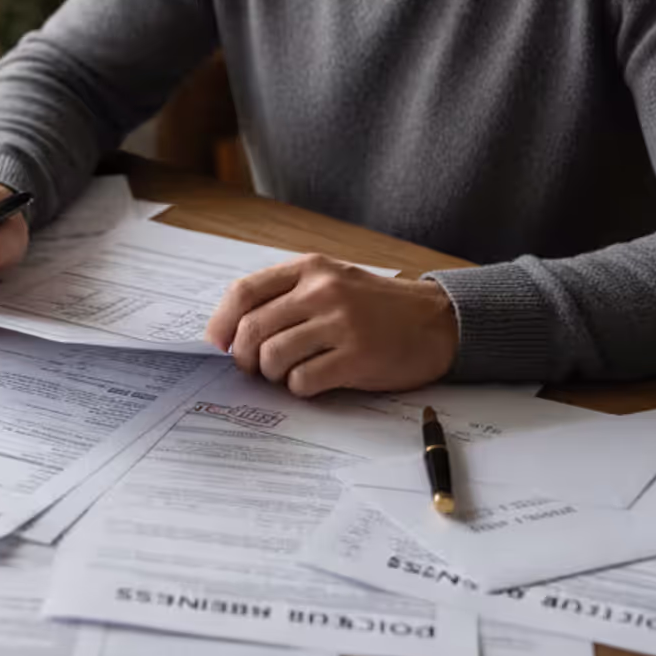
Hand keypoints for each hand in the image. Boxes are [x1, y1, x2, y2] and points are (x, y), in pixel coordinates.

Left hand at [204, 255, 457, 396]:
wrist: (437, 322)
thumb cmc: (377, 306)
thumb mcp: (332, 281)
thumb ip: (288, 295)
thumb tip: (234, 330)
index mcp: (310, 269)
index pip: (245, 291)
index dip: (222, 322)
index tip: (217, 343)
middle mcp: (322, 291)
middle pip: (253, 329)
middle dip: (244, 357)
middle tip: (254, 368)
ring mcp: (341, 324)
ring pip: (273, 357)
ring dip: (273, 374)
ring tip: (290, 373)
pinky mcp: (357, 357)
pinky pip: (303, 380)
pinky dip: (299, 387)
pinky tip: (315, 381)